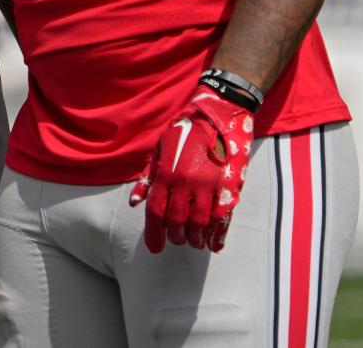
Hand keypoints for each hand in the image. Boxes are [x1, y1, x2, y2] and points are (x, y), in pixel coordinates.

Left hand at [129, 86, 253, 253]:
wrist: (217, 114)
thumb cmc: (184, 132)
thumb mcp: (160, 149)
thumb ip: (148, 178)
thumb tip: (135, 203)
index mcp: (166, 172)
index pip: (156, 211)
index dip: (154, 233)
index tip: (155, 248)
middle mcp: (185, 181)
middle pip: (176, 222)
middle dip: (175, 237)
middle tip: (176, 240)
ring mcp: (208, 184)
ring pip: (199, 224)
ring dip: (195, 238)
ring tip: (193, 241)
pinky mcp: (227, 186)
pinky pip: (221, 218)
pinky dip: (217, 235)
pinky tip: (213, 244)